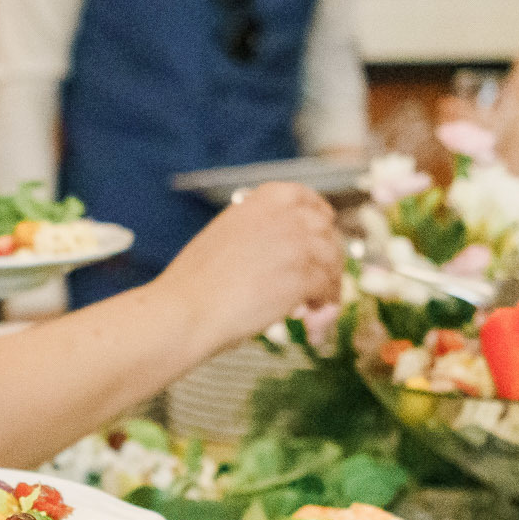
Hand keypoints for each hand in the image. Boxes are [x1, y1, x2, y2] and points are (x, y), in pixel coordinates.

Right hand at [156, 182, 342, 346]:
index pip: (303, 196)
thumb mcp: (223, 238)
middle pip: (326, 230)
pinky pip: (329, 290)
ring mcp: (295, 245)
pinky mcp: (303, 276)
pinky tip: (309, 324)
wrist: (186, 309)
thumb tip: (282, 255)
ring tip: (315, 310)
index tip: (323, 229)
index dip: (318, 213)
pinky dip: (323, 309)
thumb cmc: (194, 285)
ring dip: (329, 287)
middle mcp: (281, 217)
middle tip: (322, 282)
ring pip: (333, 262)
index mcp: (256, 203)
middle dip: (328, 256)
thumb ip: (256, 234)